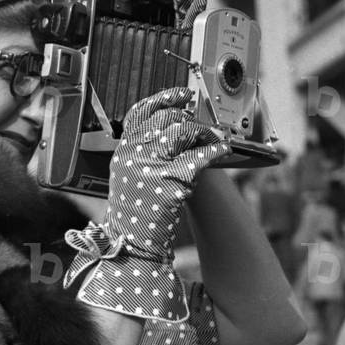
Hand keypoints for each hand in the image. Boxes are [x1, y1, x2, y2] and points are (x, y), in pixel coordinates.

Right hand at [65, 88, 227, 321]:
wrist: (132, 250)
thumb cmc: (134, 218)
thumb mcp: (130, 180)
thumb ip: (142, 156)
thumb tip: (168, 136)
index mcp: (122, 152)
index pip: (139, 113)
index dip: (162, 99)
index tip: (181, 94)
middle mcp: (133, 154)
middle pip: (165, 119)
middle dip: (189, 117)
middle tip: (205, 122)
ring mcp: (151, 166)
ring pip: (182, 131)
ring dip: (203, 132)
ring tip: (214, 138)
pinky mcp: (171, 181)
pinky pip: (200, 156)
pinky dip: (214, 150)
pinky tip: (222, 151)